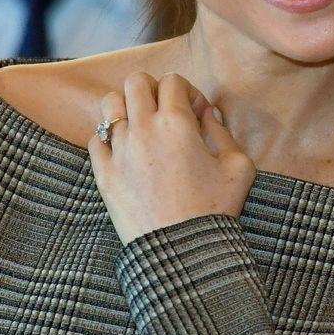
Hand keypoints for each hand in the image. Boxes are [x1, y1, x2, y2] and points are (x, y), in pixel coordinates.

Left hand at [89, 72, 254, 244]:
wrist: (180, 253)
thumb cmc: (214, 210)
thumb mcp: (239, 167)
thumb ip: (224, 131)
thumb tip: (208, 113)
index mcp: (177, 123)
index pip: (173, 81)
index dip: (188, 91)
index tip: (197, 115)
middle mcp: (143, 130)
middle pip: (136, 82)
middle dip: (153, 89)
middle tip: (166, 112)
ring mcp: (119, 151)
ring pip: (110, 104)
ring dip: (126, 108)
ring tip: (141, 127)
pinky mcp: (103, 174)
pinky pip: (95, 138)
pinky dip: (108, 137)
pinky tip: (125, 151)